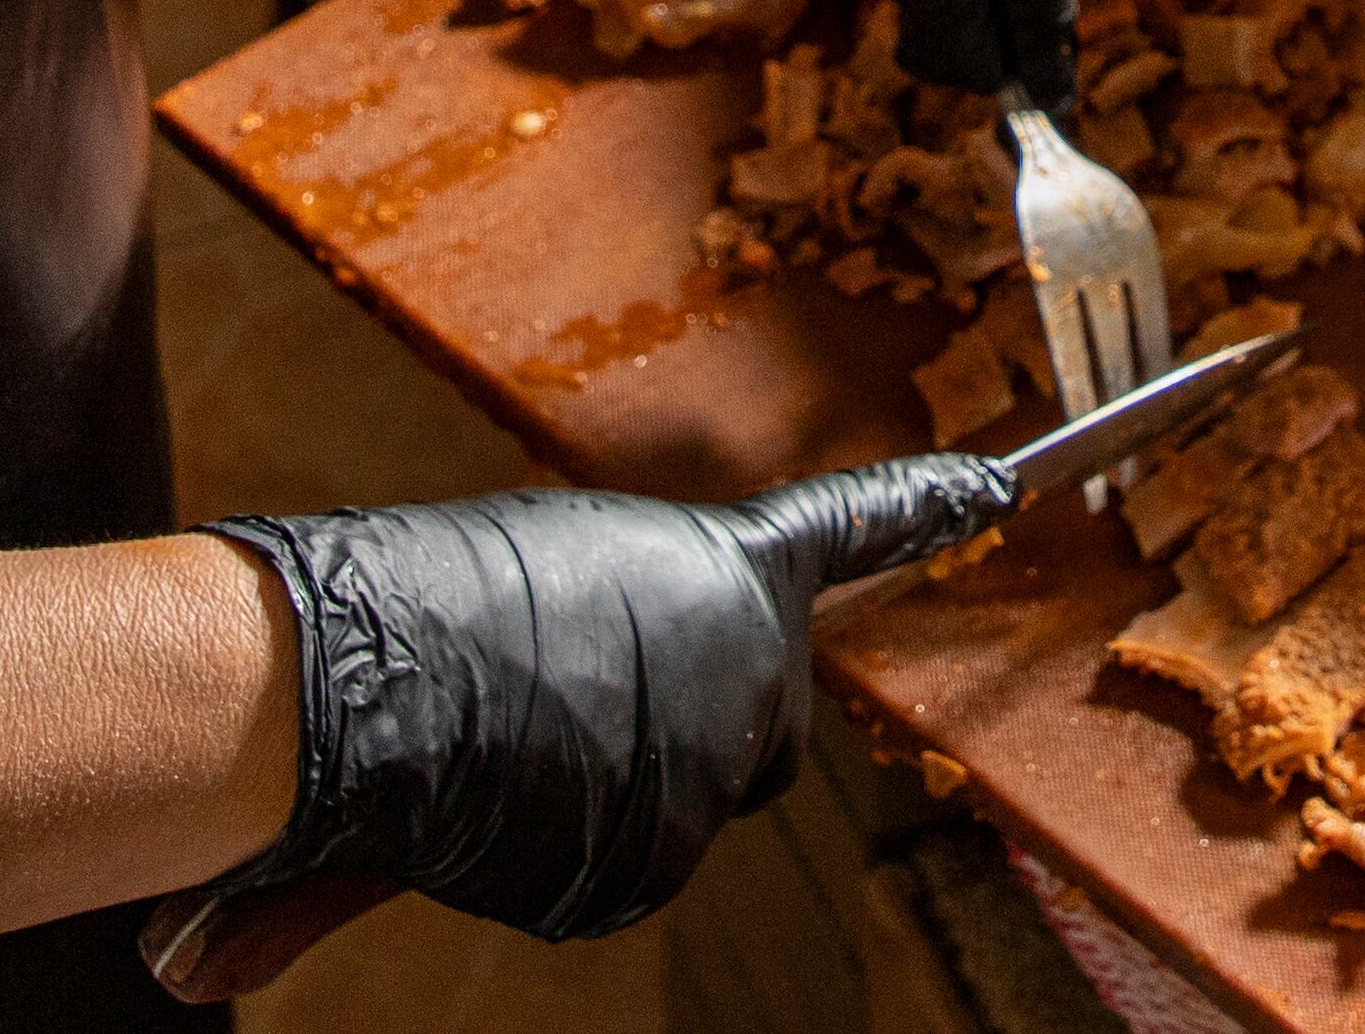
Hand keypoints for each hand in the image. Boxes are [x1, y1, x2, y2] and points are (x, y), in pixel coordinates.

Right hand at [198, 459, 1008, 939]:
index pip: (858, 531)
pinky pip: (609, 874)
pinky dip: (552, 852)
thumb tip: (613, 682)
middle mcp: (749, 673)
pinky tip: (491, 801)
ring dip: (598, 794)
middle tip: (582, 698)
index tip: (998, 488)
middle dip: (697, 729)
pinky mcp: (645, 867)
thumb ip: (605, 633)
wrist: (366, 679)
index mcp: (728, 574)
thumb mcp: (544, 574)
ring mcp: (706, 778)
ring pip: (671, 816)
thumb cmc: (424, 600)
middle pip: (764, 732)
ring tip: (502, 738)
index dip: (928, 511)